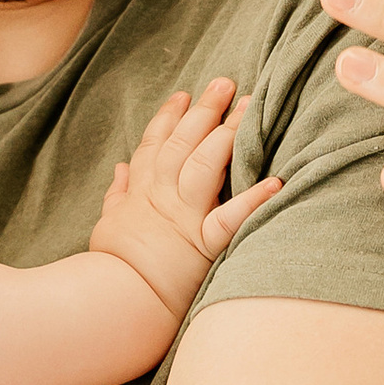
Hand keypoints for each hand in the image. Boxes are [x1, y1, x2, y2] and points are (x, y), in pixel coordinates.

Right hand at [86, 77, 280, 318]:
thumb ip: (116, 194)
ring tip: (248, 109)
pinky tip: (276, 183)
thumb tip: (119, 169)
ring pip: (206, 165)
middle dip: (205, 110)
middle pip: (184, 143)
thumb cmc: (111, 267)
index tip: (185, 95)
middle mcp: (164, 197)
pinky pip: (230, 219)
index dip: (170, 117)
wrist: (116, 301)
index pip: (155, 144)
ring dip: (228, 135)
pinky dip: (253, 201)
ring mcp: (185, 218)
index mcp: (142, 192)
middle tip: (226, 83)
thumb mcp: (107, 223)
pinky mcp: (203, 245)